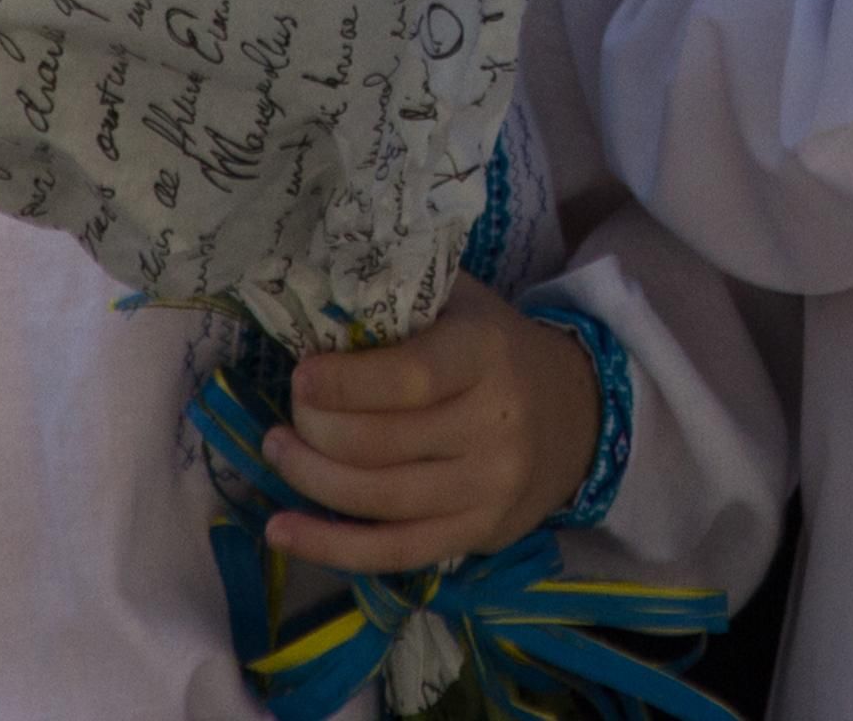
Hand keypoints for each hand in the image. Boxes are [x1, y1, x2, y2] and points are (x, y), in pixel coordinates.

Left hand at [267, 275, 600, 572]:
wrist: (575, 413)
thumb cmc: (496, 348)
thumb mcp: (459, 303)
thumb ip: (396, 301)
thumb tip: (311, 310)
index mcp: (486, 354)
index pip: (411, 377)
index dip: (346, 382)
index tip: (300, 376)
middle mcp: (494, 425)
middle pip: (382, 443)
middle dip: (315, 430)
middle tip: (286, 415)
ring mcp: (488, 488)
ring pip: (379, 500)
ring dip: (312, 479)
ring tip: (277, 453)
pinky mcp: (477, 534)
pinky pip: (395, 551)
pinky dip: (331, 547)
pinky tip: (282, 532)